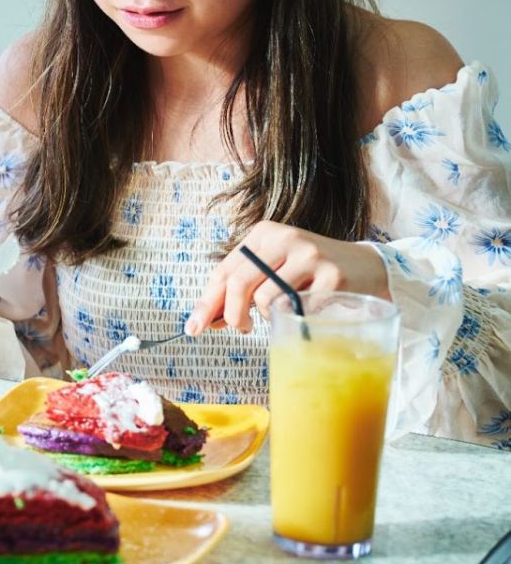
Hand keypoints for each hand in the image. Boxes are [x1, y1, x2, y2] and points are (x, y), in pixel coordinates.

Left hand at [185, 221, 389, 335]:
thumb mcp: (273, 270)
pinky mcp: (332, 276)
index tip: (194, 327)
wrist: (368, 268)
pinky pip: (297, 309)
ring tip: (280, 314)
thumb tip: (206, 319)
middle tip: (239, 329)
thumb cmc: (310, 273)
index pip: (224, 270)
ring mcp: (310, 256)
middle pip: (239, 284)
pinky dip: (293, 319)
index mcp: (264, 233)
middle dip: (231, 315)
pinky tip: (302, 313)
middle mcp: (285, 238)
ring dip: (267, 317)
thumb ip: (241, 288)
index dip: (208, 301)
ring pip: (266, 298)